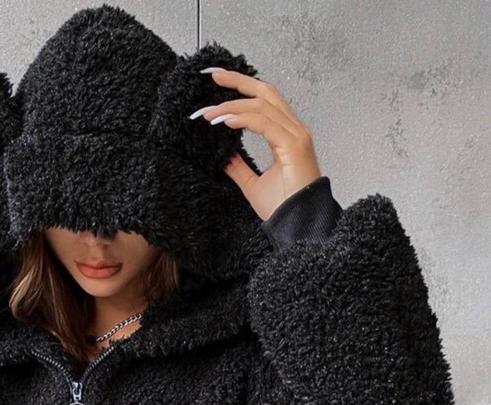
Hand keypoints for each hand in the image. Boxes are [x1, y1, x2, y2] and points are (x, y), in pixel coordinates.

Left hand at [192, 68, 322, 221]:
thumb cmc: (284, 208)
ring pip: (262, 105)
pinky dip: (243, 119)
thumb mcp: (252, 184)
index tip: (218, 83)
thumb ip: (238, 166)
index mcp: (287, 135)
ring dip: (232, 106)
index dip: (242, 88)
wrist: (299, 226)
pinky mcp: (294, 146)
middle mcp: (294, 130)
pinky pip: (265, 123)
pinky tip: (225, 121)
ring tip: (209, 113)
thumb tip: (222, 154)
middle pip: (265, 92)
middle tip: (212, 75)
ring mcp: (296, 136)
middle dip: (238, 81)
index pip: (264, 101)